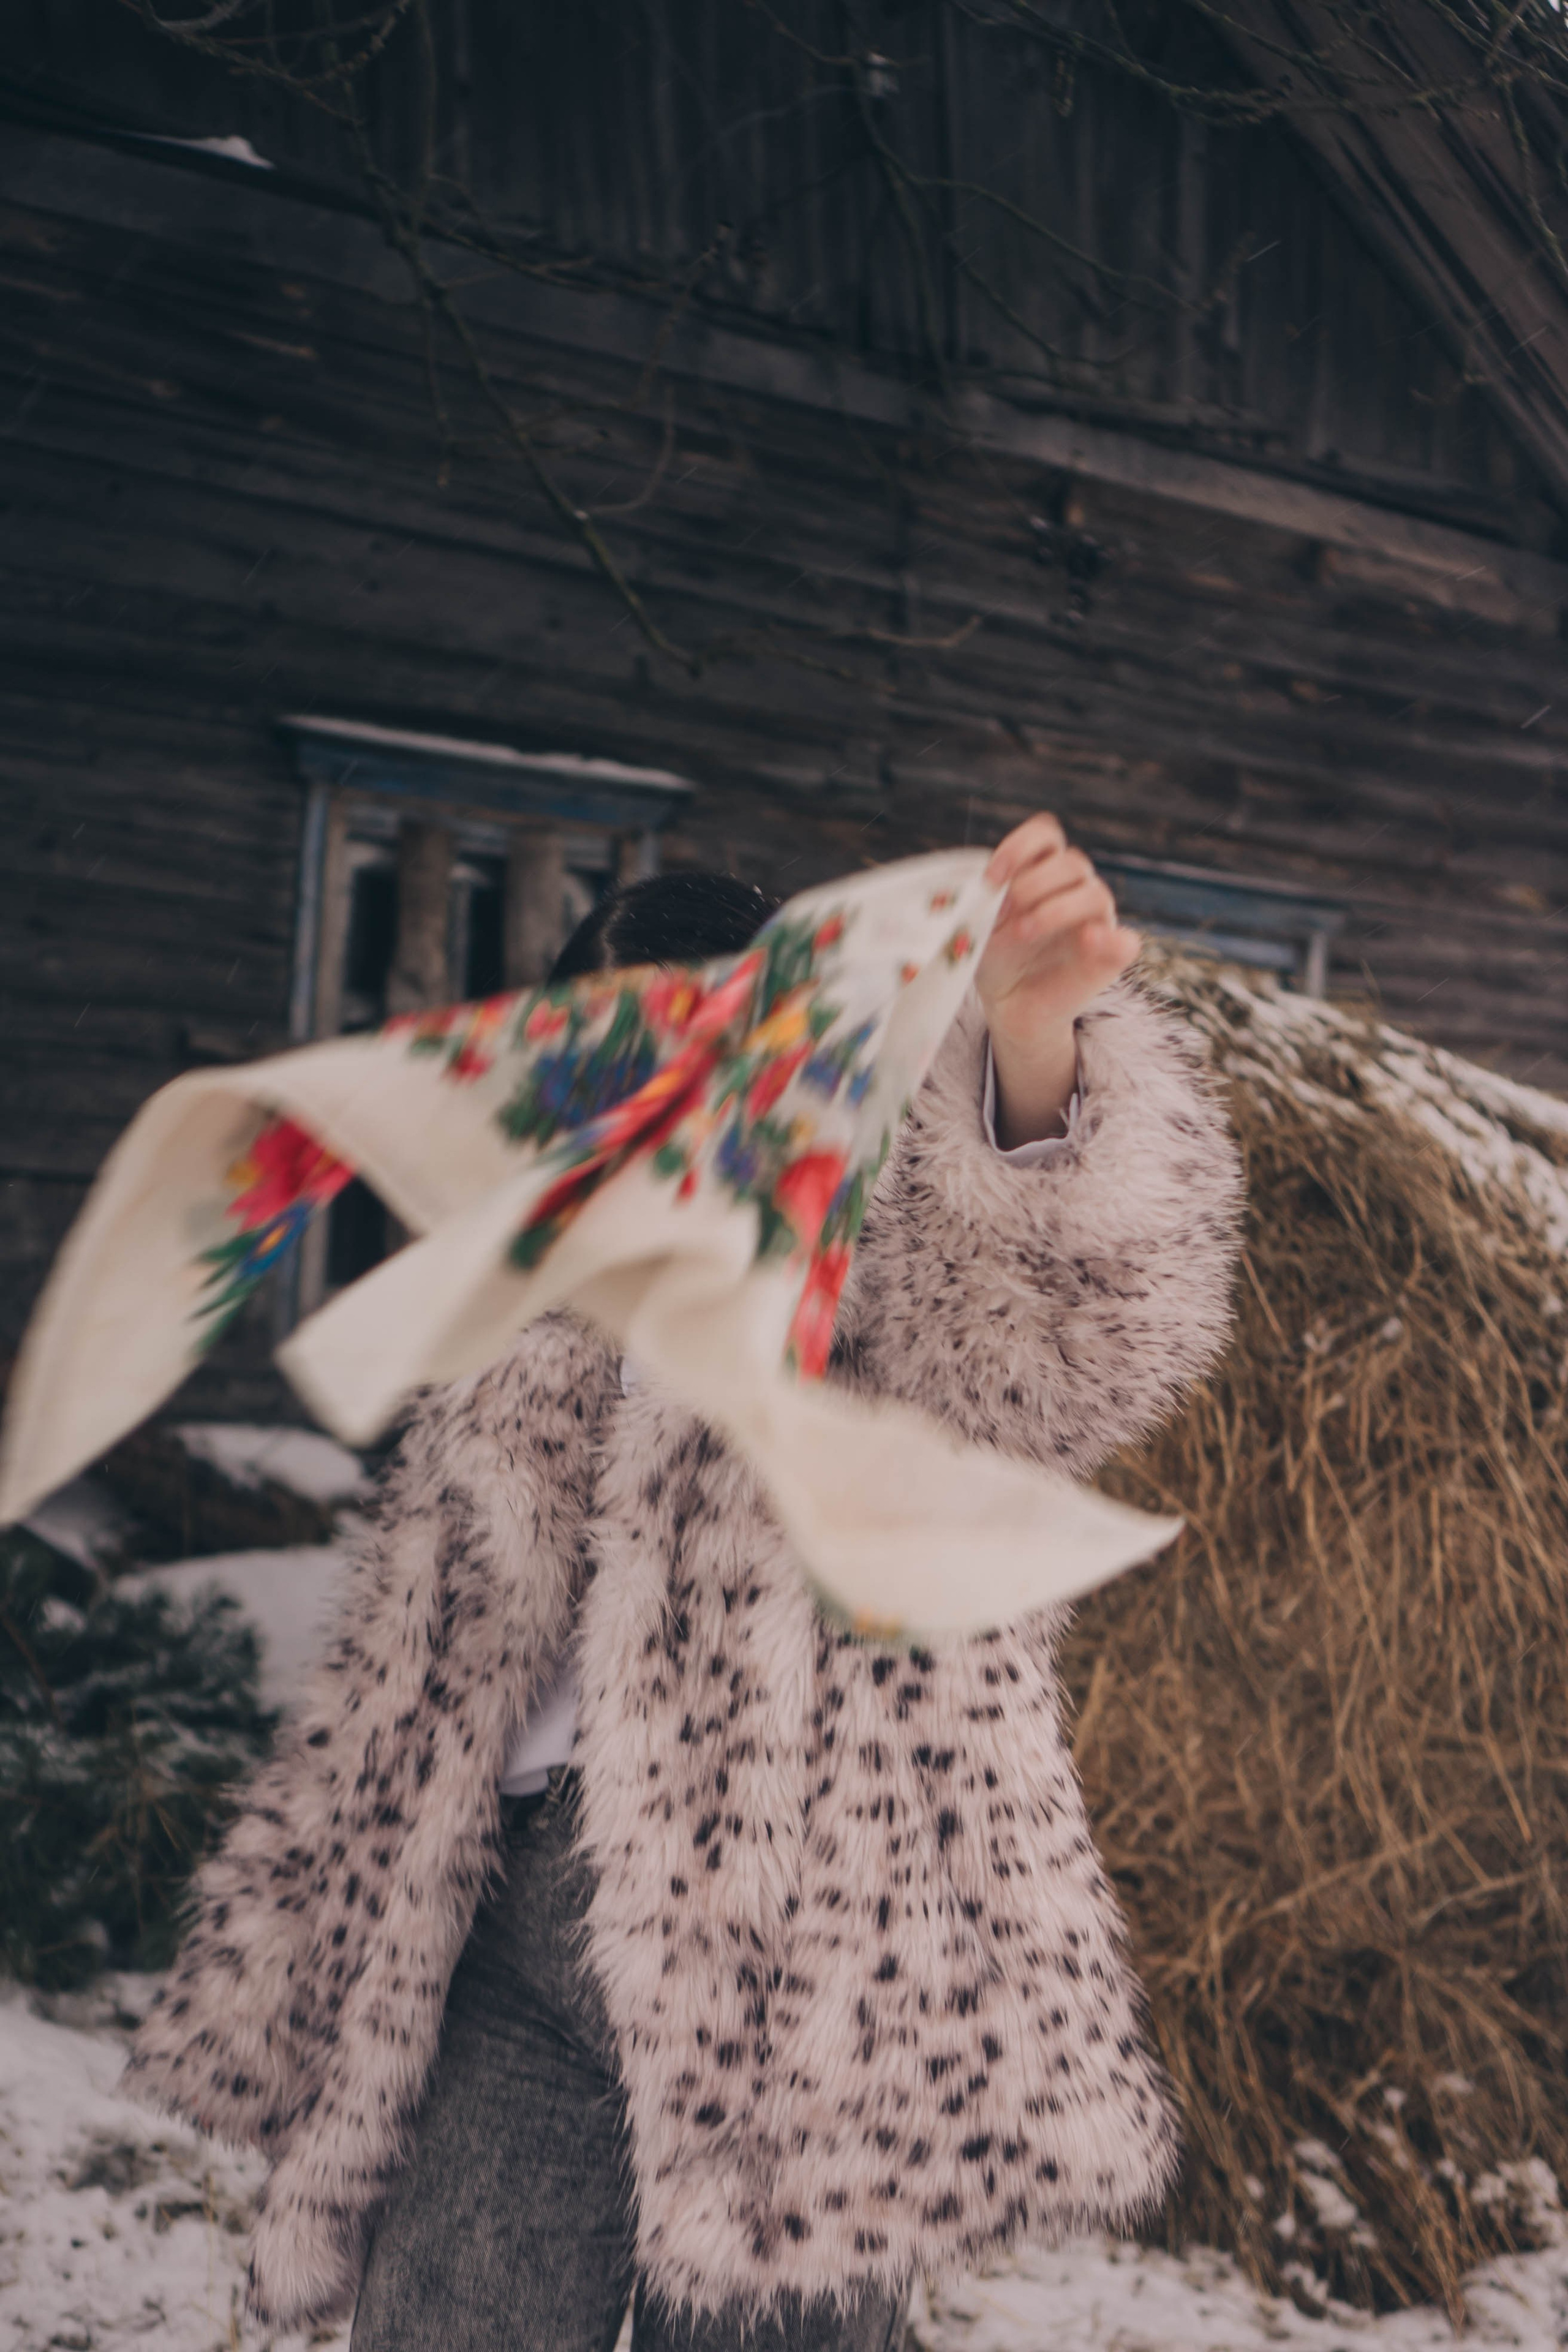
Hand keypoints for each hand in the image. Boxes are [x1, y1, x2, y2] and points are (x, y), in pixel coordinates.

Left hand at [976, 815, 1139, 1149]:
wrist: (1010, 1006)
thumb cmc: (996, 958)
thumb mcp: (981, 925)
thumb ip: (985, 901)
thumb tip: (988, 888)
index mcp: (1044, 871)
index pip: (1046, 835)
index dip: (1019, 847)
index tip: (990, 878)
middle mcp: (1075, 888)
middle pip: (1072, 862)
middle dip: (1033, 883)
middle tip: (1004, 911)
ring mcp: (1097, 920)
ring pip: (1095, 893)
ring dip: (1056, 909)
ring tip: (1022, 932)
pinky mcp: (1109, 956)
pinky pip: (1126, 941)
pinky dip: (1110, 938)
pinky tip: (1086, 940)